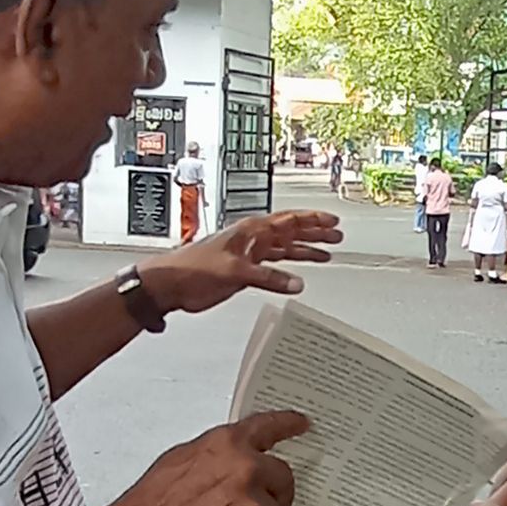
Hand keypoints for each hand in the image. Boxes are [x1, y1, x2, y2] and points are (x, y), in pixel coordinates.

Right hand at [108, 411, 309, 505]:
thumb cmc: (154, 504)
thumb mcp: (182, 459)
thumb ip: (218, 452)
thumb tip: (234, 453)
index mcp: (227, 444)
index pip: (270, 426)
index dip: (288, 424)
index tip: (301, 423)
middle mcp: (245, 470)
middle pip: (282, 474)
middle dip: (269, 487)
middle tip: (245, 500)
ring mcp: (253, 505)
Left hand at [141, 210, 342, 313]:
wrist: (170, 285)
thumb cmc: (192, 269)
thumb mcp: (234, 272)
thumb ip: (267, 278)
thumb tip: (296, 283)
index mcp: (250, 231)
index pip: (288, 221)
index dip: (312, 220)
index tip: (332, 221)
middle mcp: (252, 240)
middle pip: (290, 231)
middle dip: (315, 232)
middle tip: (337, 235)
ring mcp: (248, 254)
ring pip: (284, 248)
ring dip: (305, 249)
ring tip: (326, 252)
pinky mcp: (243, 270)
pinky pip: (273, 265)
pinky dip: (288, 268)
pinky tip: (298, 274)